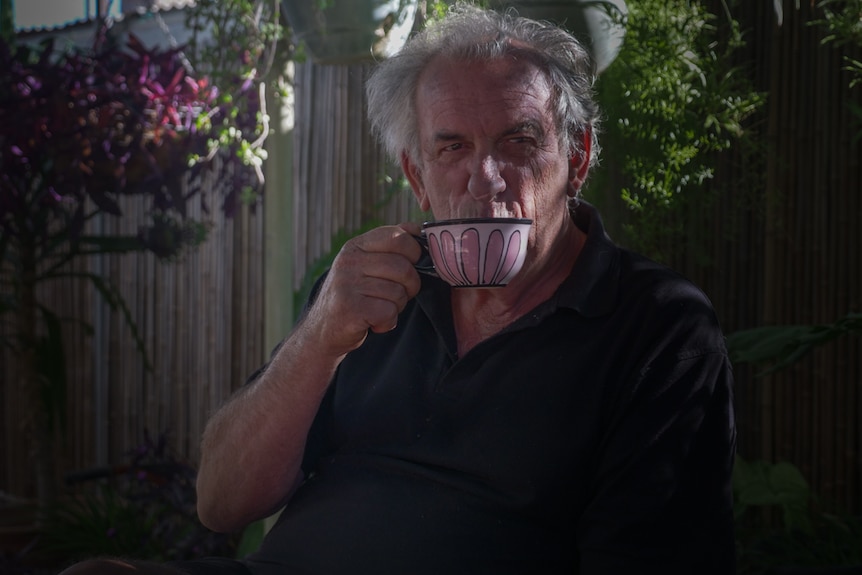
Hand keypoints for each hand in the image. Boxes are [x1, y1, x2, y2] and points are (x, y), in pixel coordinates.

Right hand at [300, 223, 422, 356]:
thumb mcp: (365, 265)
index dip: (414, 253)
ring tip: (379, 309)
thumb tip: (415, 228)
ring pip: (399, 292)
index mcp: (356, 246)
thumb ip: (388, 246)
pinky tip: (374, 322)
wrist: (323, 330)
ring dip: (397, 306)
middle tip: (397, 295)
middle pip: (404, 267)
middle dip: (410, 285)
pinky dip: (388, 322)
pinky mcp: (351, 309)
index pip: (398, 237)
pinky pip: (389, 312)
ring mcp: (347, 285)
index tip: (411, 265)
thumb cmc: (354, 296)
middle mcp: (349, 262)